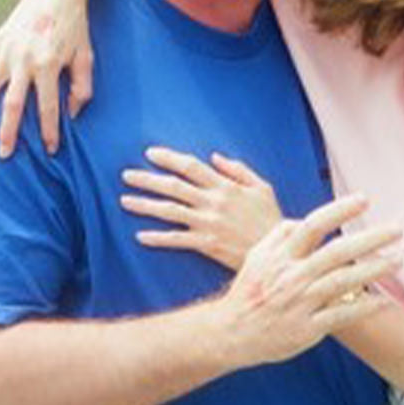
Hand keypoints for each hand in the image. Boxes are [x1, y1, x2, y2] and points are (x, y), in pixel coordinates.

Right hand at [0, 0, 93, 157]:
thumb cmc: (75, 26)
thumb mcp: (86, 56)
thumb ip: (82, 87)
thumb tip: (71, 113)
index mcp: (48, 65)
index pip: (48, 108)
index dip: (49, 132)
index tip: (49, 150)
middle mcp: (24, 60)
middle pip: (12, 105)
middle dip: (8, 132)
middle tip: (3, 156)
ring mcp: (7, 50)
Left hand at [120, 147, 283, 269]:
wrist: (278, 251)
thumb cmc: (270, 219)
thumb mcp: (262, 187)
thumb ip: (238, 170)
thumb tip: (215, 157)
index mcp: (225, 186)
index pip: (191, 166)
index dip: (169, 158)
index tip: (150, 153)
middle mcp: (213, 202)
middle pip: (174, 186)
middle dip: (148, 179)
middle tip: (126, 175)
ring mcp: (208, 223)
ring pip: (170, 211)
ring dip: (145, 205)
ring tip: (124, 201)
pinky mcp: (207, 245)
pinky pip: (177, 240)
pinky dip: (158, 238)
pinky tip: (140, 235)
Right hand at [213, 194, 400, 367]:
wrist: (232, 332)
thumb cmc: (249, 291)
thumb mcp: (256, 256)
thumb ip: (279, 235)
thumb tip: (303, 221)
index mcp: (280, 255)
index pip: (313, 225)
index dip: (339, 210)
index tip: (364, 200)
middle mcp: (292, 276)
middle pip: (337, 252)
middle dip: (369, 239)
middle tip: (396, 229)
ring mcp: (301, 303)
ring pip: (343, 282)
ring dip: (374, 270)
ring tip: (397, 261)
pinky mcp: (307, 329)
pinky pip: (342, 315)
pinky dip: (364, 307)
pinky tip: (384, 300)